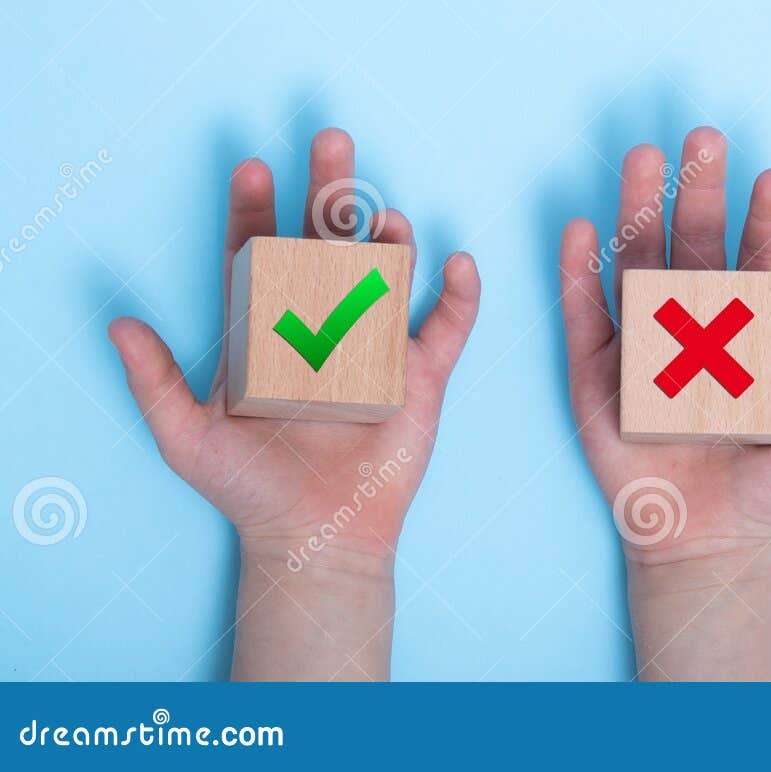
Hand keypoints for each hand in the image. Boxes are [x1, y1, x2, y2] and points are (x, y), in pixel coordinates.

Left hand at [108, 128, 480, 678]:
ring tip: (383, 215)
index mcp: (268, 331)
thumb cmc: (248, 489)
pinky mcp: (420, 377)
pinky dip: (460, 296)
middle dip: (330, 193)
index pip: (260, 254)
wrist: (314, 536)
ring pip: (388, 275)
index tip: (252, 169)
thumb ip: (154, 381)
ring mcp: (376, 347)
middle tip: (332, 141)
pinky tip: (455, 263)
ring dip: (388, 239)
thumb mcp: (187, 437)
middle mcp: (323, 327)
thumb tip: (116, 323)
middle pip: (328, 245)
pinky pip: (447, 327)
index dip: (255, 211)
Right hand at [558, 127, 770, 678]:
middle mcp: (698, 324)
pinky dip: (580, 274)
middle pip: (697, 246)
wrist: (709, 541)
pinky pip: (587, 316)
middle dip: (700, 193)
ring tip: (642, 159)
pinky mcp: (599, 374)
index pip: (763, 262)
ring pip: (641, 265)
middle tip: (706, 139)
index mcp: (754, 331)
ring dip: (639, 212)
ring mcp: (646, 344)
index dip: (769, 221)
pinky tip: (583, 229)